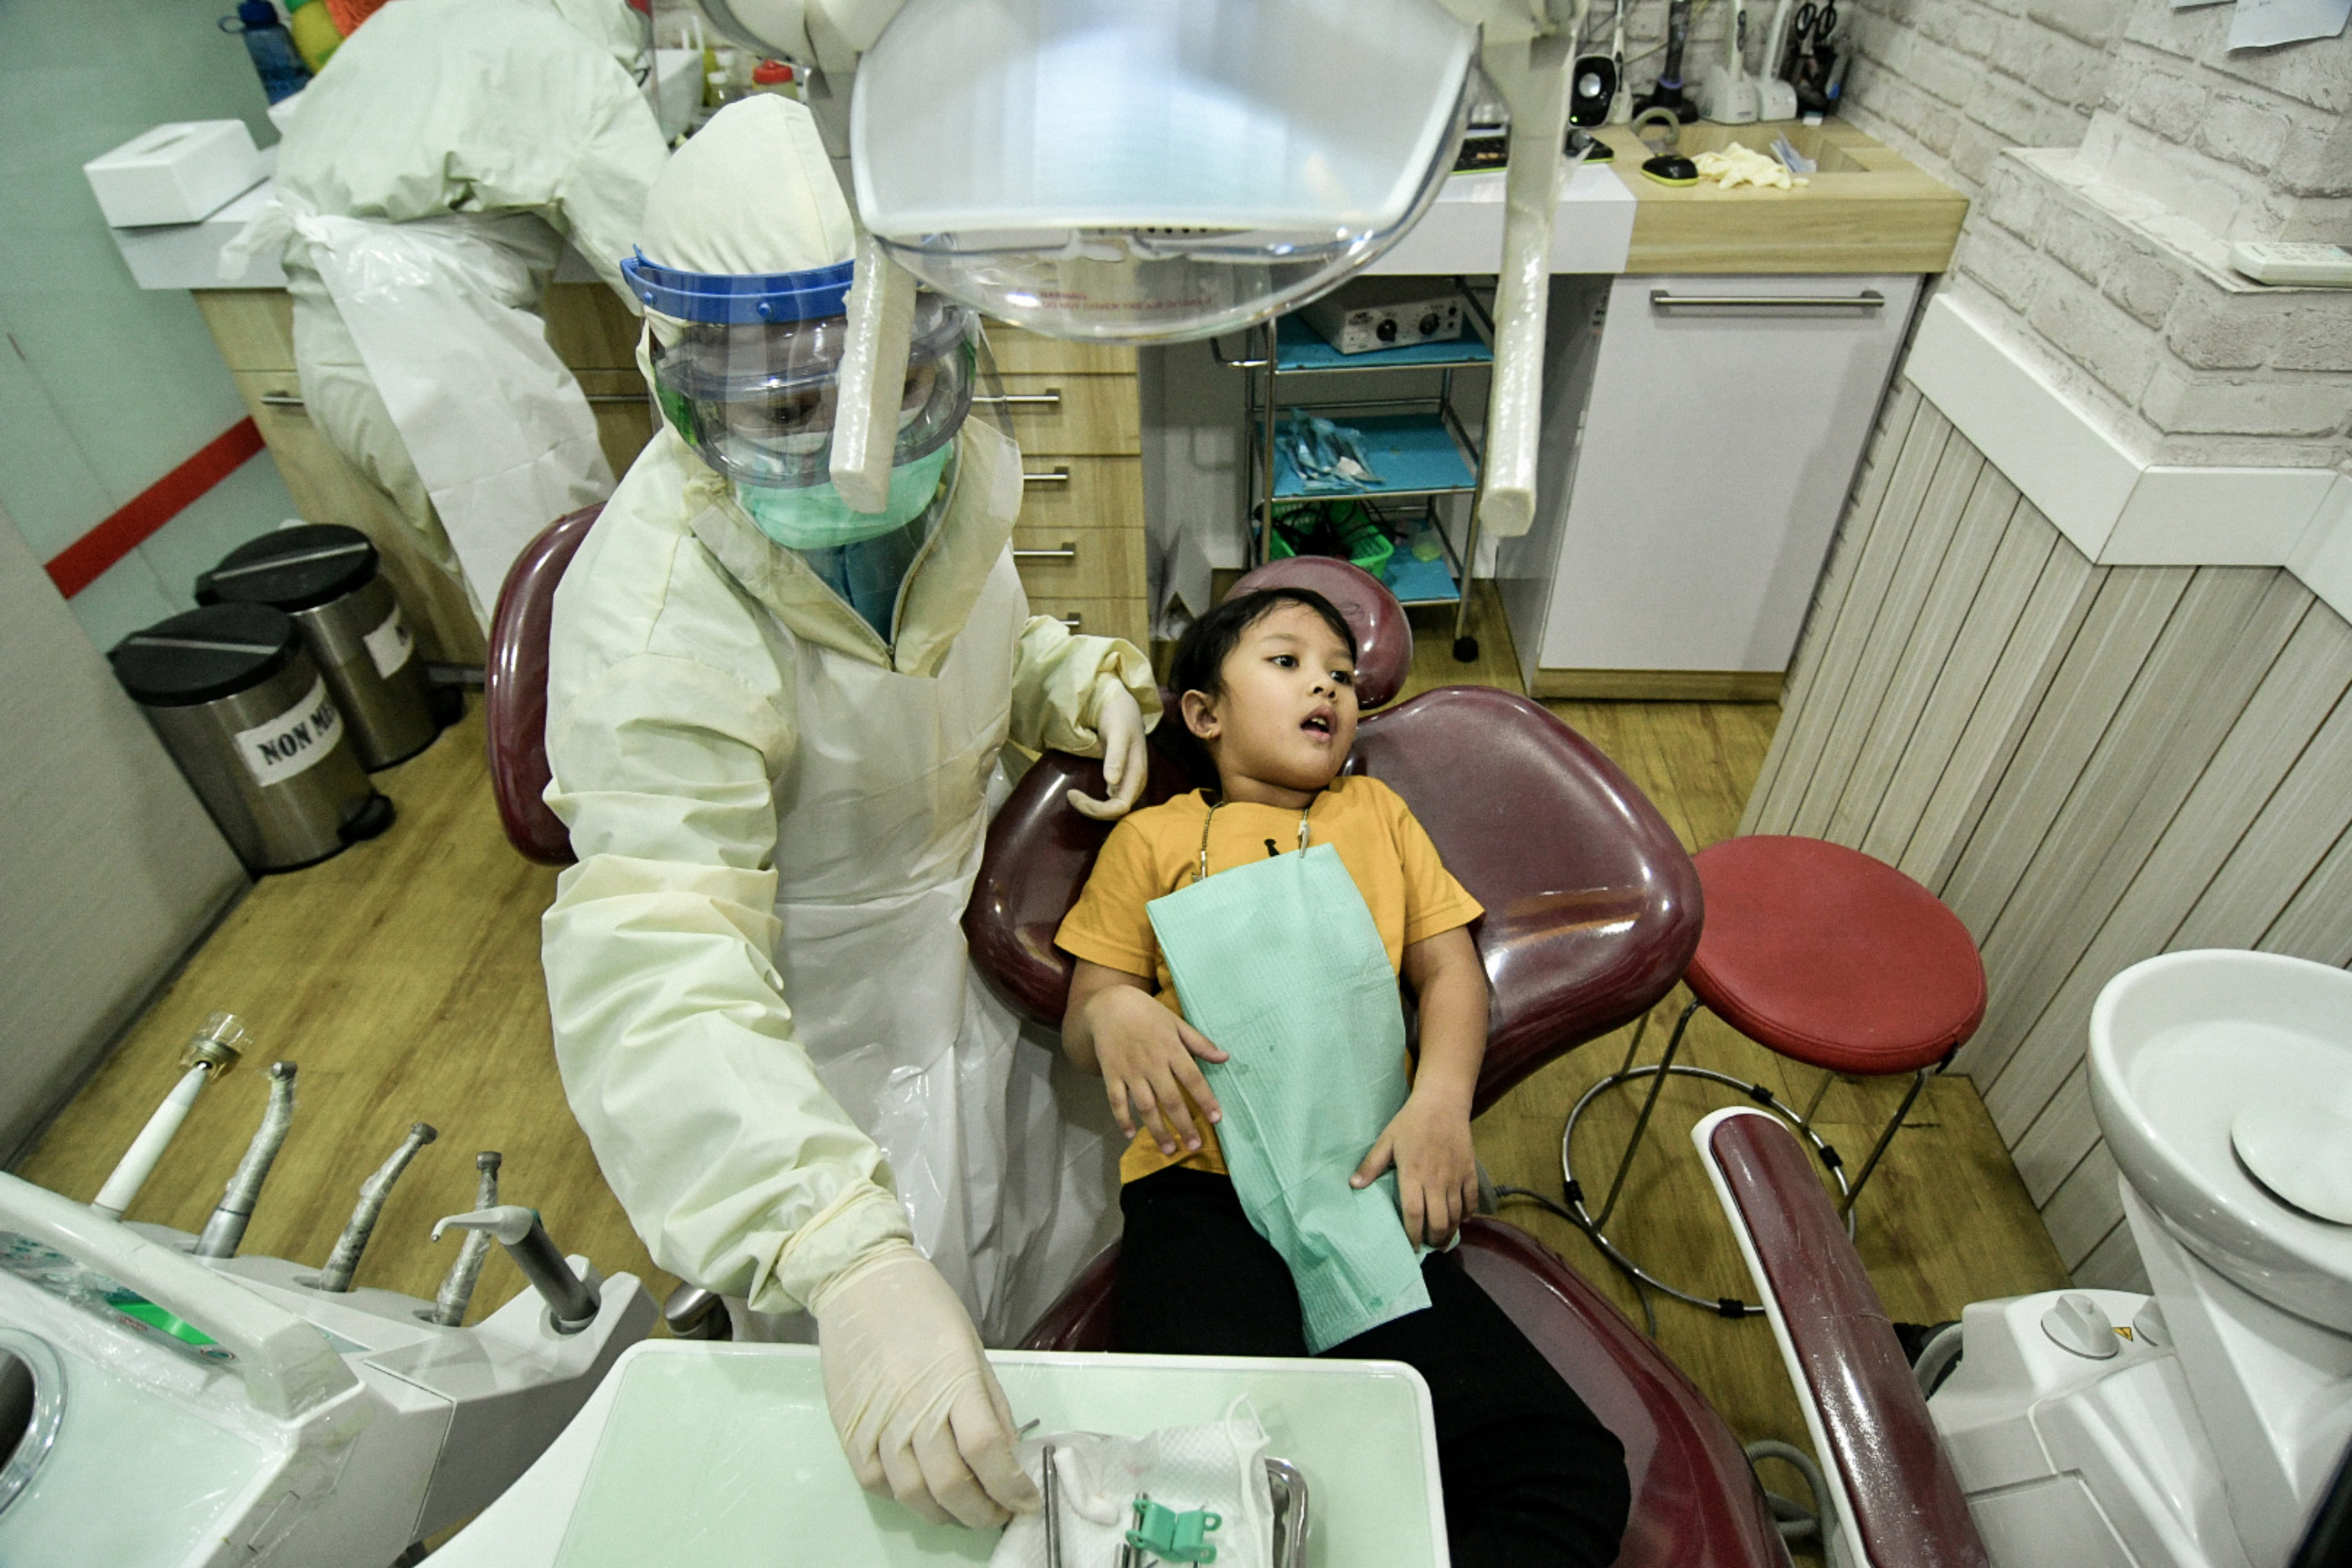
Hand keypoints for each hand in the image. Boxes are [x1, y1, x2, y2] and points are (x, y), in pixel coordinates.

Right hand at [811, 1245, 1039, 1528]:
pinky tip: (923, 1490)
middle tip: (998, 1514)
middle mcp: (912, 1405)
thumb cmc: (925, 1308)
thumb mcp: (973, 1348)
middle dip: (982, 1513)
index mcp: (952, 1378)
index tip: (1026, 1501)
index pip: (986, 1450)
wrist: (860, 1284)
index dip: (1011, 1486)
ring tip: (964, 1510)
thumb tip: (1008, 1459)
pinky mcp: (848, 1430)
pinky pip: (876, 1482)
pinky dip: (904, 1497)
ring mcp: (875, 1421)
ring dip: (945, 1514)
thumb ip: (991, 1407)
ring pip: (912, 1494)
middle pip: (950, 1483)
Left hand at [1068, 680, 1148, 820]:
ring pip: (1114, 808)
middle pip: (1116, 811)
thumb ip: (1116, 757)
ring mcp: (1129, 782)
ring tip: (1073, 796)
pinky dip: (1096, 802)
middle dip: (1093, 810)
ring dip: (1094, 808)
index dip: (1097, 808)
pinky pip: (1111, 800)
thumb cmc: (1120, 716)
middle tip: (1070, 796)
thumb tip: (1111, 783)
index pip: (1120, 806)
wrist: (1122, 705)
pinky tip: (1083, 794)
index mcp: (1138, 774)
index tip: (1072, 793)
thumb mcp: (1118, 733)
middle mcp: (1135, 783)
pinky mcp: (1121, 780)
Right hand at [1082, 984, 1227, 1154]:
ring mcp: (1130, 1070)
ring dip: (1158, 1130)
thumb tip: (1225, 1057)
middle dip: (1184, 1125)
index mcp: (1171, 1049)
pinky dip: (1123, 1119)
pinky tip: (1130, 1134)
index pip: (1193, 1079)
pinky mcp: (1111, 1074)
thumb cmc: (1147, 1013)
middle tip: (1195, 1146)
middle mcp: (1152, 1063)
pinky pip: (1117, 1101)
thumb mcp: (1176, 1022)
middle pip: (1171, 1099)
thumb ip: (1200, 1043)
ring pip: (1146, 1106)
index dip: (1205, 1100)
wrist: (1109, 1004)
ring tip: (1169, 1149)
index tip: (1216, 1120)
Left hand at [1351, 1090, 1479, 1247]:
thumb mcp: (1387, 1140)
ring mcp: (1455, 1177)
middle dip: (1434, 1239)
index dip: (1413, 1235)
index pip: (1413, 1214)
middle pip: (1438, 1221)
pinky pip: (1471, 1199)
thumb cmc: (1410, 1122)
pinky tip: (1461, 1220)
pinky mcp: (1469, 1171)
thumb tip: (1353, 1185)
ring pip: (1456, 1215)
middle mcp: (1436, 1180)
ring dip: (1450, 1231)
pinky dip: (1468, 1214)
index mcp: (1413, 1174)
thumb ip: (1371, 1165)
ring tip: (1443, 1240)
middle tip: (1429, 1247)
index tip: (1411, 1247)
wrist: (1442, 1103)